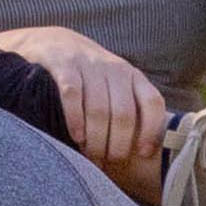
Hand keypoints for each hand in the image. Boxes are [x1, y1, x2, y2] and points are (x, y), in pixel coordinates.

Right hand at [0, 25, 168, 181]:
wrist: (52, 43)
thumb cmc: (88, 77)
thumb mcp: (114, 86)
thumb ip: (129, 110)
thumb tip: (144, 154)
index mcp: (132, 76)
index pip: (152, 103)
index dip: (150, 130)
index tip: (141, 153)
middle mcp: (114, 69)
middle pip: (124, 114)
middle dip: (117, 145)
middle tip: (108, 162)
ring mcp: (89, 65)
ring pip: (99, 109)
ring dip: (95, 139)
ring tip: (90, 156)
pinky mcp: (63, 64)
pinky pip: (72, 95)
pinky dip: (75, 120)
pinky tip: (75, 137)